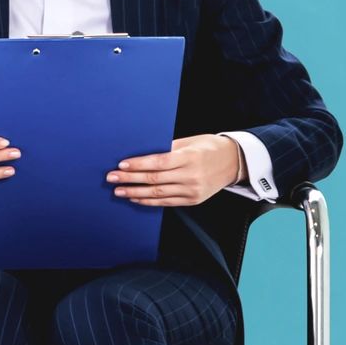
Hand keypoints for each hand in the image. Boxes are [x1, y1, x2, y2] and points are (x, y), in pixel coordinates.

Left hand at [109, 134, 243, 208]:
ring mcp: (192, 190)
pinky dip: (148, 201)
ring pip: (158, 193)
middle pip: (154, 179)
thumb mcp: (190, 142)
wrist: (235, 162)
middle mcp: (191, 175)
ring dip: (135, 192)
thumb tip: (142, 151)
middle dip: (130, 179)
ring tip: (118, 190)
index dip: (138, 164)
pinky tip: (135, 198)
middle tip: (111, 178)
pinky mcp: (193, 200)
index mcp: (190, 157)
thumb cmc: (209, 147)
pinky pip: (166, 202)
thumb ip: (167, 148)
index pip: (158, 162)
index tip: (121, 165)